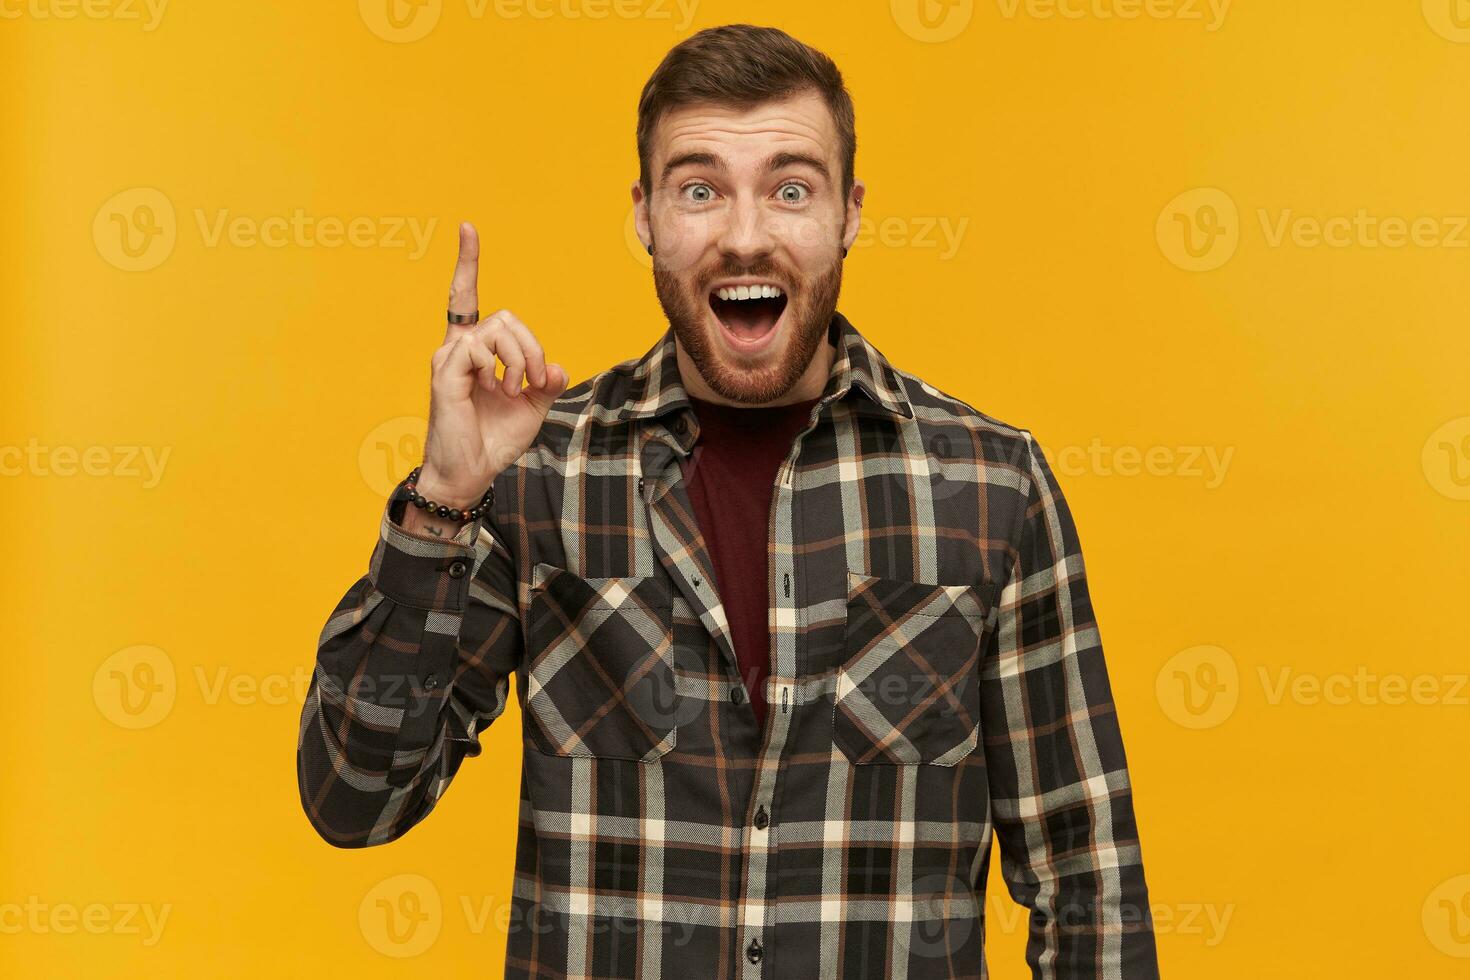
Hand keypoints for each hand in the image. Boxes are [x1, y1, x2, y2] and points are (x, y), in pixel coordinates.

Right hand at [417, 221, 567, 508]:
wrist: (473, 472)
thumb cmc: (495, 439)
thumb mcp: (533, 408)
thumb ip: (546, 382)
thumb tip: (555, 366)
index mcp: (474, 351)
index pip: (465, 298)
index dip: (467, 262)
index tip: (468, 228)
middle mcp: (456, 348)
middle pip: (505, 317)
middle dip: (531, 346)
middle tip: (534, 381)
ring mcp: (448, 359)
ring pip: (497, 330)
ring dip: (520, 360)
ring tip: (514, 391)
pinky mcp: (445, 374)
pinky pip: (479, 348)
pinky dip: (500, 368)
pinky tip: (496, 391)